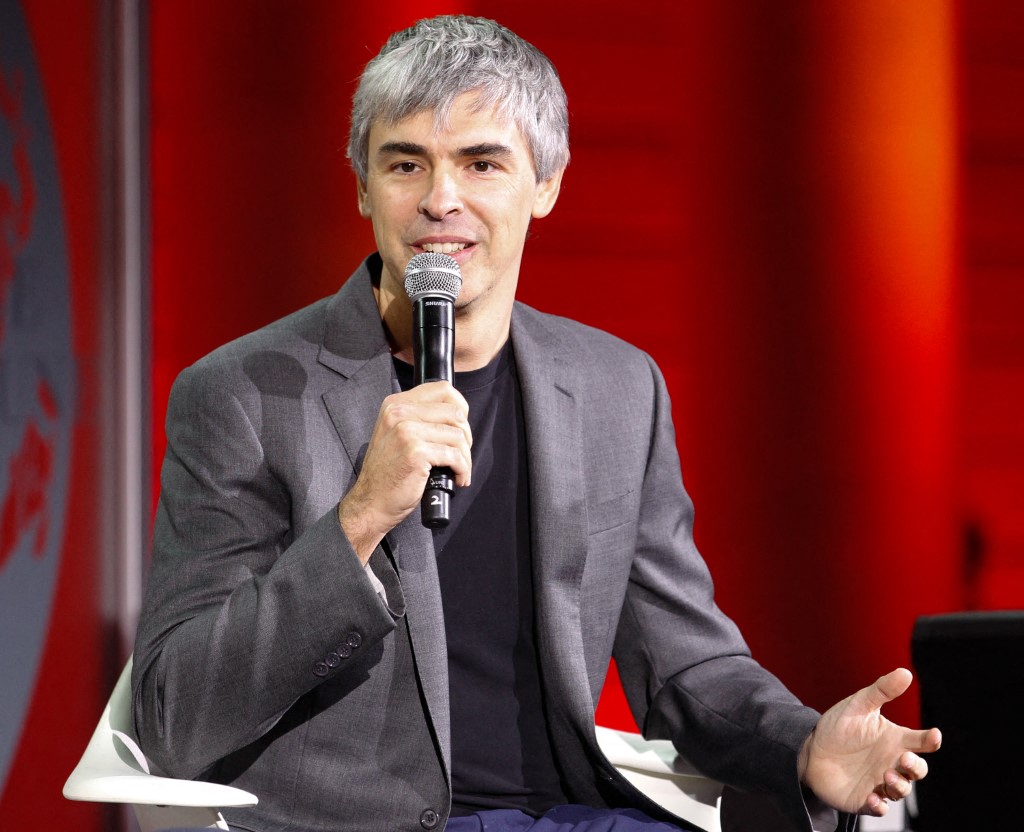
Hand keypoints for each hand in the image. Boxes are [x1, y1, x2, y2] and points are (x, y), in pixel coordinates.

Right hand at [338, 381, 471, 561]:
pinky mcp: (415, 452)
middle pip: (455, 412)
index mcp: (395, 404)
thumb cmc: (388, 472)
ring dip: (466, 457)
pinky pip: (454, 456)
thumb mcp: (396, 434)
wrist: (371, 501)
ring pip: (458, 435)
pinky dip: (463, 469)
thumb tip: (457, 415)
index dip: (460, 407)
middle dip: (466, 435)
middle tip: (461, 454)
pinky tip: (459, 478)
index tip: (462, 427)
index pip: (442, 389)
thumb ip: (418, 418)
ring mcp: (406, 431)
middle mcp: (399, 413)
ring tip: (459, 469)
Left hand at [798, 668, 941, 816]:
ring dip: (898, 785)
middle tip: (903, 760)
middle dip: (915, 767)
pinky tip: (873, 798)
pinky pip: (878, 807)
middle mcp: (892, 763)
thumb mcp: (858, 705)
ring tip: (885, 775)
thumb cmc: (840, 727)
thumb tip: (905, 673)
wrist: (811, 750)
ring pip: (901, 790)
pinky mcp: (864, 798)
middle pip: (917, 770)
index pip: (921, 742)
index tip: (934, 735)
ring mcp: (880, 782)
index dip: (930, 739)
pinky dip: (879, 805)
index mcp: (895, 740)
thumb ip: (881, 691)